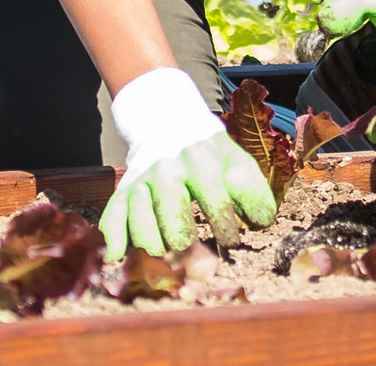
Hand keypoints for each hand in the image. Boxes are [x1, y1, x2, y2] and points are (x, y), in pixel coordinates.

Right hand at [96, 67, 276, 256]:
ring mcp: (144, 180)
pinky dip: (114, 235)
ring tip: (163, 251)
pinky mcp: (126, 190)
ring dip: (150, 240)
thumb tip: (262, 224)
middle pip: (170, 206)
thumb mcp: (235, 161)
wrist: (168, 121)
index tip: (230, 240)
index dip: (224, 225)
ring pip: (139, 216)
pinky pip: (113, 213)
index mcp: (202, 162)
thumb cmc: (210, 154)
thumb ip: (253, 191)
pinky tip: (118, 254)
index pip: (214, 196)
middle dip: (181, 235)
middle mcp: (169, 170)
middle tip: (188, 247)